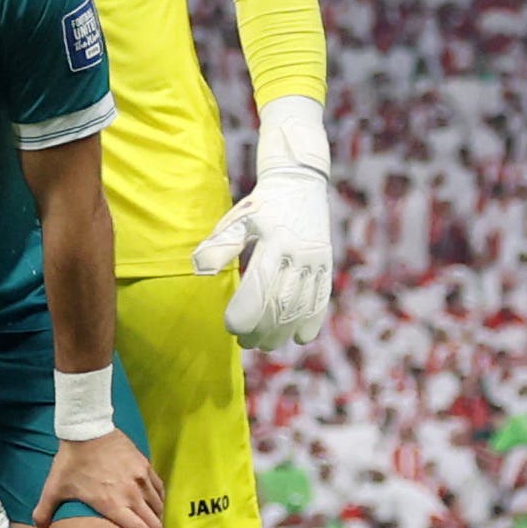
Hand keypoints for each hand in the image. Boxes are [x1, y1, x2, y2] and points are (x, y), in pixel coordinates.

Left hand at [27, 431, 165, 527]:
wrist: (86, 429)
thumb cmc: (70, 462)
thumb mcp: (54, 488)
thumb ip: (44, 513)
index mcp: (112, 504)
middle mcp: (131, 494)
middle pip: (154, 523)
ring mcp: (141, 479)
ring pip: (158, 507)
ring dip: (158, 520)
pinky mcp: (145, 466)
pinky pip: (159, 489)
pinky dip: (158, 501)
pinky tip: (155, 506)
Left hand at [191, 165, 332, 349]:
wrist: (300, 182)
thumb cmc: (260, 204)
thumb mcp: (238, 218)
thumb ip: (221, 244)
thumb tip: (200, 268)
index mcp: (275, 242)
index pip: (260, 286)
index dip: (246, 311)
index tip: (231, 327)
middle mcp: (299, 254)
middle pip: (281, 302)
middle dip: (262, 328)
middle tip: (244, 343)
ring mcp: (316, 260)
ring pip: (302, 304)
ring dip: (284, 330)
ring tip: (265, 345)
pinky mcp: (326, 263)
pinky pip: (322, 297)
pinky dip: (313, 320)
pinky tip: (300, 339)